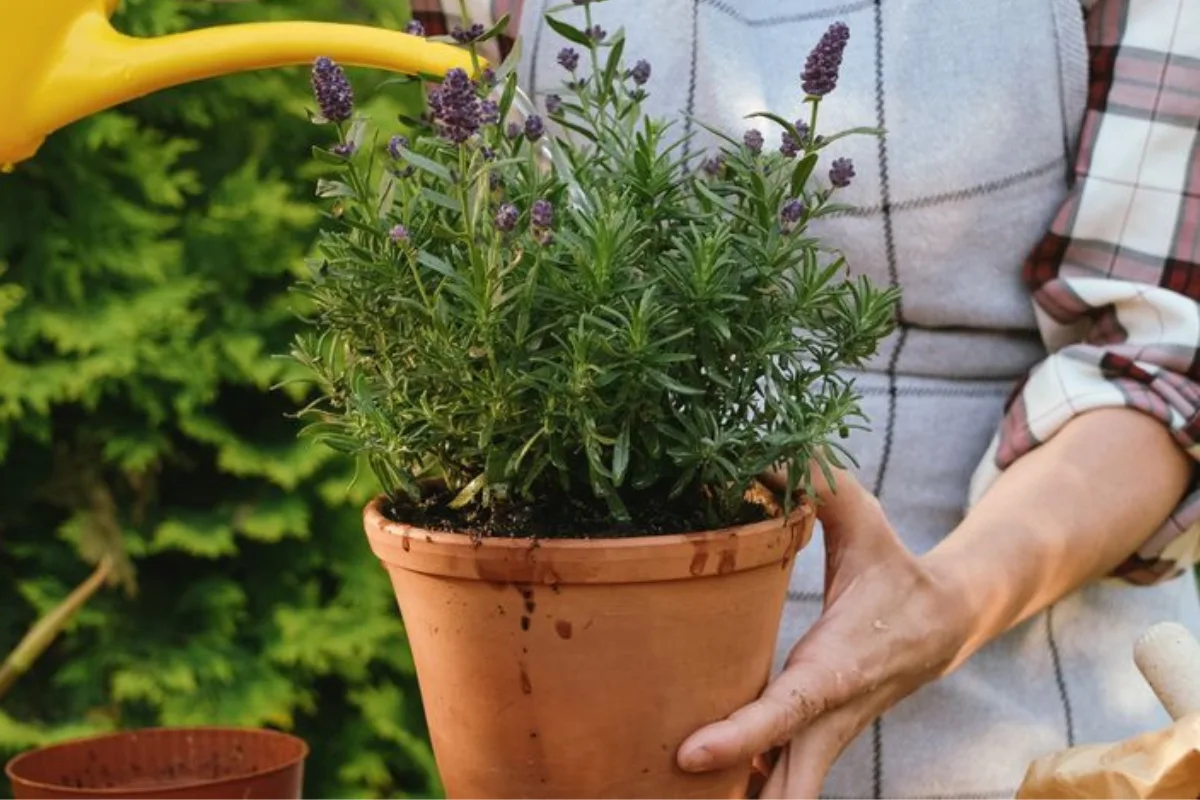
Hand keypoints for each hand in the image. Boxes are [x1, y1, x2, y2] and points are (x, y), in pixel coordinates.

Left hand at [676, 469, 972, 797]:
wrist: (947, 624)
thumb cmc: (892, 568)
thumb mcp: (863, 519)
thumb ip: (818, 482)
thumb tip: (761, 451)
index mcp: (837, 666)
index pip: (787, 710)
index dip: (740, 736)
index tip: (689, 755)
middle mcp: (830, 716)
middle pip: (790, 787)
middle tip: (671, 798)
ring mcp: (824, 740)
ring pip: (786, 796)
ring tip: (667, 798)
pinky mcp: (815, 745)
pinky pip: (779, 783)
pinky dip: (745, 790)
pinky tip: (695, 789)